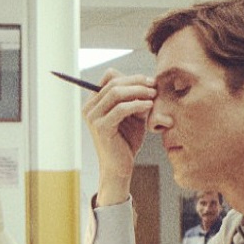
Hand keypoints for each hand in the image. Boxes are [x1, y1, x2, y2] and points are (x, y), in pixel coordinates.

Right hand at [82, 68, 155, 205]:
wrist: (120, 167)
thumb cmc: (127, 141)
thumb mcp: (132, 115)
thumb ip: (135, 99)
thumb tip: (146, 81)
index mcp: (94, 102)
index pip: (109, 77)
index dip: (130, 76)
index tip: (149, 81)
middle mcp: (89, 108)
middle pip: (113, 82)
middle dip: (137, 82)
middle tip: (154, 86)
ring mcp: (93, 118)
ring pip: (116, 93)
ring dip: (138, 91)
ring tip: (153, 95)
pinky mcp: (101, 127)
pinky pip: (120, 109)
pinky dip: (137, 104)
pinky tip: (149, 105)